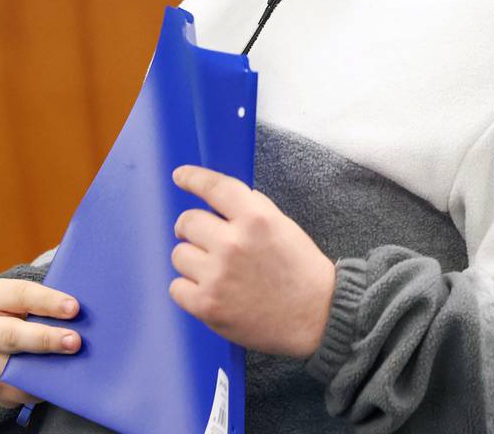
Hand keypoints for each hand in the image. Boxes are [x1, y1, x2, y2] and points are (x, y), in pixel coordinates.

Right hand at [0, 279, 81, 408]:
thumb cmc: (24, 311)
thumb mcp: (29, 298)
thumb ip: (50, 304)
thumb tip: (82, 315)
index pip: (20, 295)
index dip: (48, 301)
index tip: (74, 308)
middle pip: (11, 336)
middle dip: (46, 339)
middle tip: (75, 341)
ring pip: (14, 368)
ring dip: (46, 368)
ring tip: (74, 365)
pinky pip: (19, 390)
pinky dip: (42, 387)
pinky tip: (61, 381)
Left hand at [169, 165, 335, 358]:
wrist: (317, 318)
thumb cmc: (301, 271)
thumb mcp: (283, 226)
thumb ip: (253, 208)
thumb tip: (222, 198)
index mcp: (255, 219)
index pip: (214, 187)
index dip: (192, 178)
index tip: (180, 176)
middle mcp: (233, 243)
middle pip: (187, 222)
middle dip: (193, 229)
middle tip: (206, 240)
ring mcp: (218, 275)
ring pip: (179, 255)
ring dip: (193, 261)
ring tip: (216, 271)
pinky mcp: (207, 305)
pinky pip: (176, 288)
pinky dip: (189, 289)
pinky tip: (210, 291)